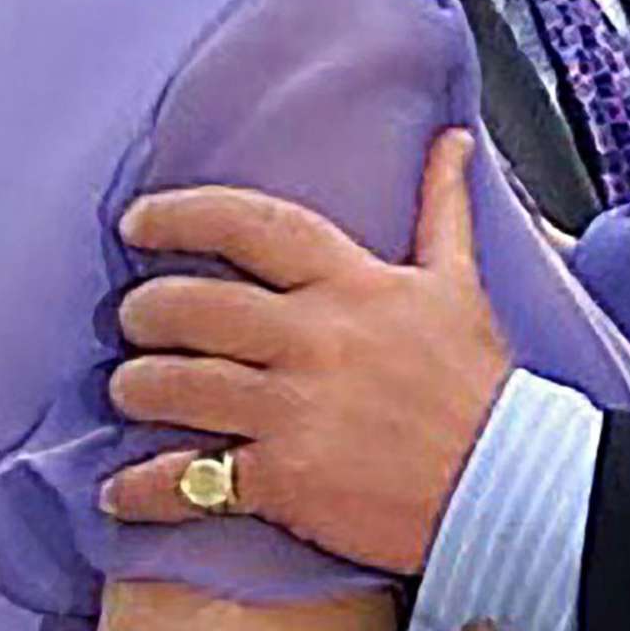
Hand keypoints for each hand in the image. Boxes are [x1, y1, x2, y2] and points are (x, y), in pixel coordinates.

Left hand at [99, 129, 508, 572]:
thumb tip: (453, 140)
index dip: (182, 215)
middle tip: (134, 319)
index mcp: (353, 283)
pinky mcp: (285, 481)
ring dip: (135, 387)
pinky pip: (190, 479)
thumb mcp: (459, 285)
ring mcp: (296, 410)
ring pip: (175, 385)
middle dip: (144, 311)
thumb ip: (443, 208)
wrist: (508, 485)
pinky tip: (122, 490)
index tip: (138, 222)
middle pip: (192, 306)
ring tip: (131, 390)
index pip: (251, 226)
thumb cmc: (479, 385)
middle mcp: (316, 339)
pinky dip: (144, 487)